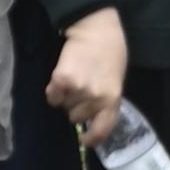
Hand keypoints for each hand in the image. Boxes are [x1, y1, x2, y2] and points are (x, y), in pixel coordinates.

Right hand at [43, 8, 128, 135]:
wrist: (96, 28)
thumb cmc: (111, 51)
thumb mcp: (117, 79)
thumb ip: (107, 98)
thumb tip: (95, 115)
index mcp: (113, 98)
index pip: (103, 129)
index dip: (92, 138)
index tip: (85, 140)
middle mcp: (95, 98)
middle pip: (77, 117)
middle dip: (77, 107)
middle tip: (82, 88)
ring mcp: (78, 90)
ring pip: (64, 107)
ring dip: (66, 98)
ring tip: (74, 78)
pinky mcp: (61, 80)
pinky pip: (52, 97)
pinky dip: (54, 91)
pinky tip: (61, 78)